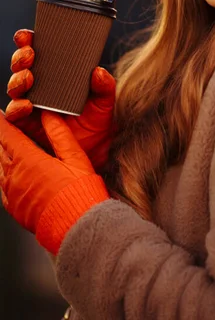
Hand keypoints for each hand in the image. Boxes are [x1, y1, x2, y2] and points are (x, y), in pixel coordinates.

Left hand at [0, 110, 108, 254]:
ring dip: (3, 156)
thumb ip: (59, 134)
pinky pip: (3, 187)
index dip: (2, 122)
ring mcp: (12, 193)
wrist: (76, 227)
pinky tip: (11, 174)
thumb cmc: (79, 192)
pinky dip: (5, 176)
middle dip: (2, 138)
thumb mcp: (74, 157)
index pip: (8, 135)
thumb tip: (48, 115)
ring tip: (7, 149)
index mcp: (29, 160)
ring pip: (0, 168)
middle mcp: (15, 176)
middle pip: (0, 150)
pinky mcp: (14, 208)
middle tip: (5, 129)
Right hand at [6, 29, 115, 171]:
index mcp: (57, 74)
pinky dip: (16, 108)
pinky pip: (14, 114)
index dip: (28, 41)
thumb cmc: (98, 120)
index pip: (39, 52)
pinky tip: (26, 105)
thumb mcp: (105, 101)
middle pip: (22, 66)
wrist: (95, 150)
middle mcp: (41, 86)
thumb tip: (98, 71)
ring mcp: (31, 103)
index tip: (28, 36)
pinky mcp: (26, 123)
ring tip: (28, 79)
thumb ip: (105, 86)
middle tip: (29, 56)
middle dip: (21, 58)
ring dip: (17, 80)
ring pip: (15, 87)